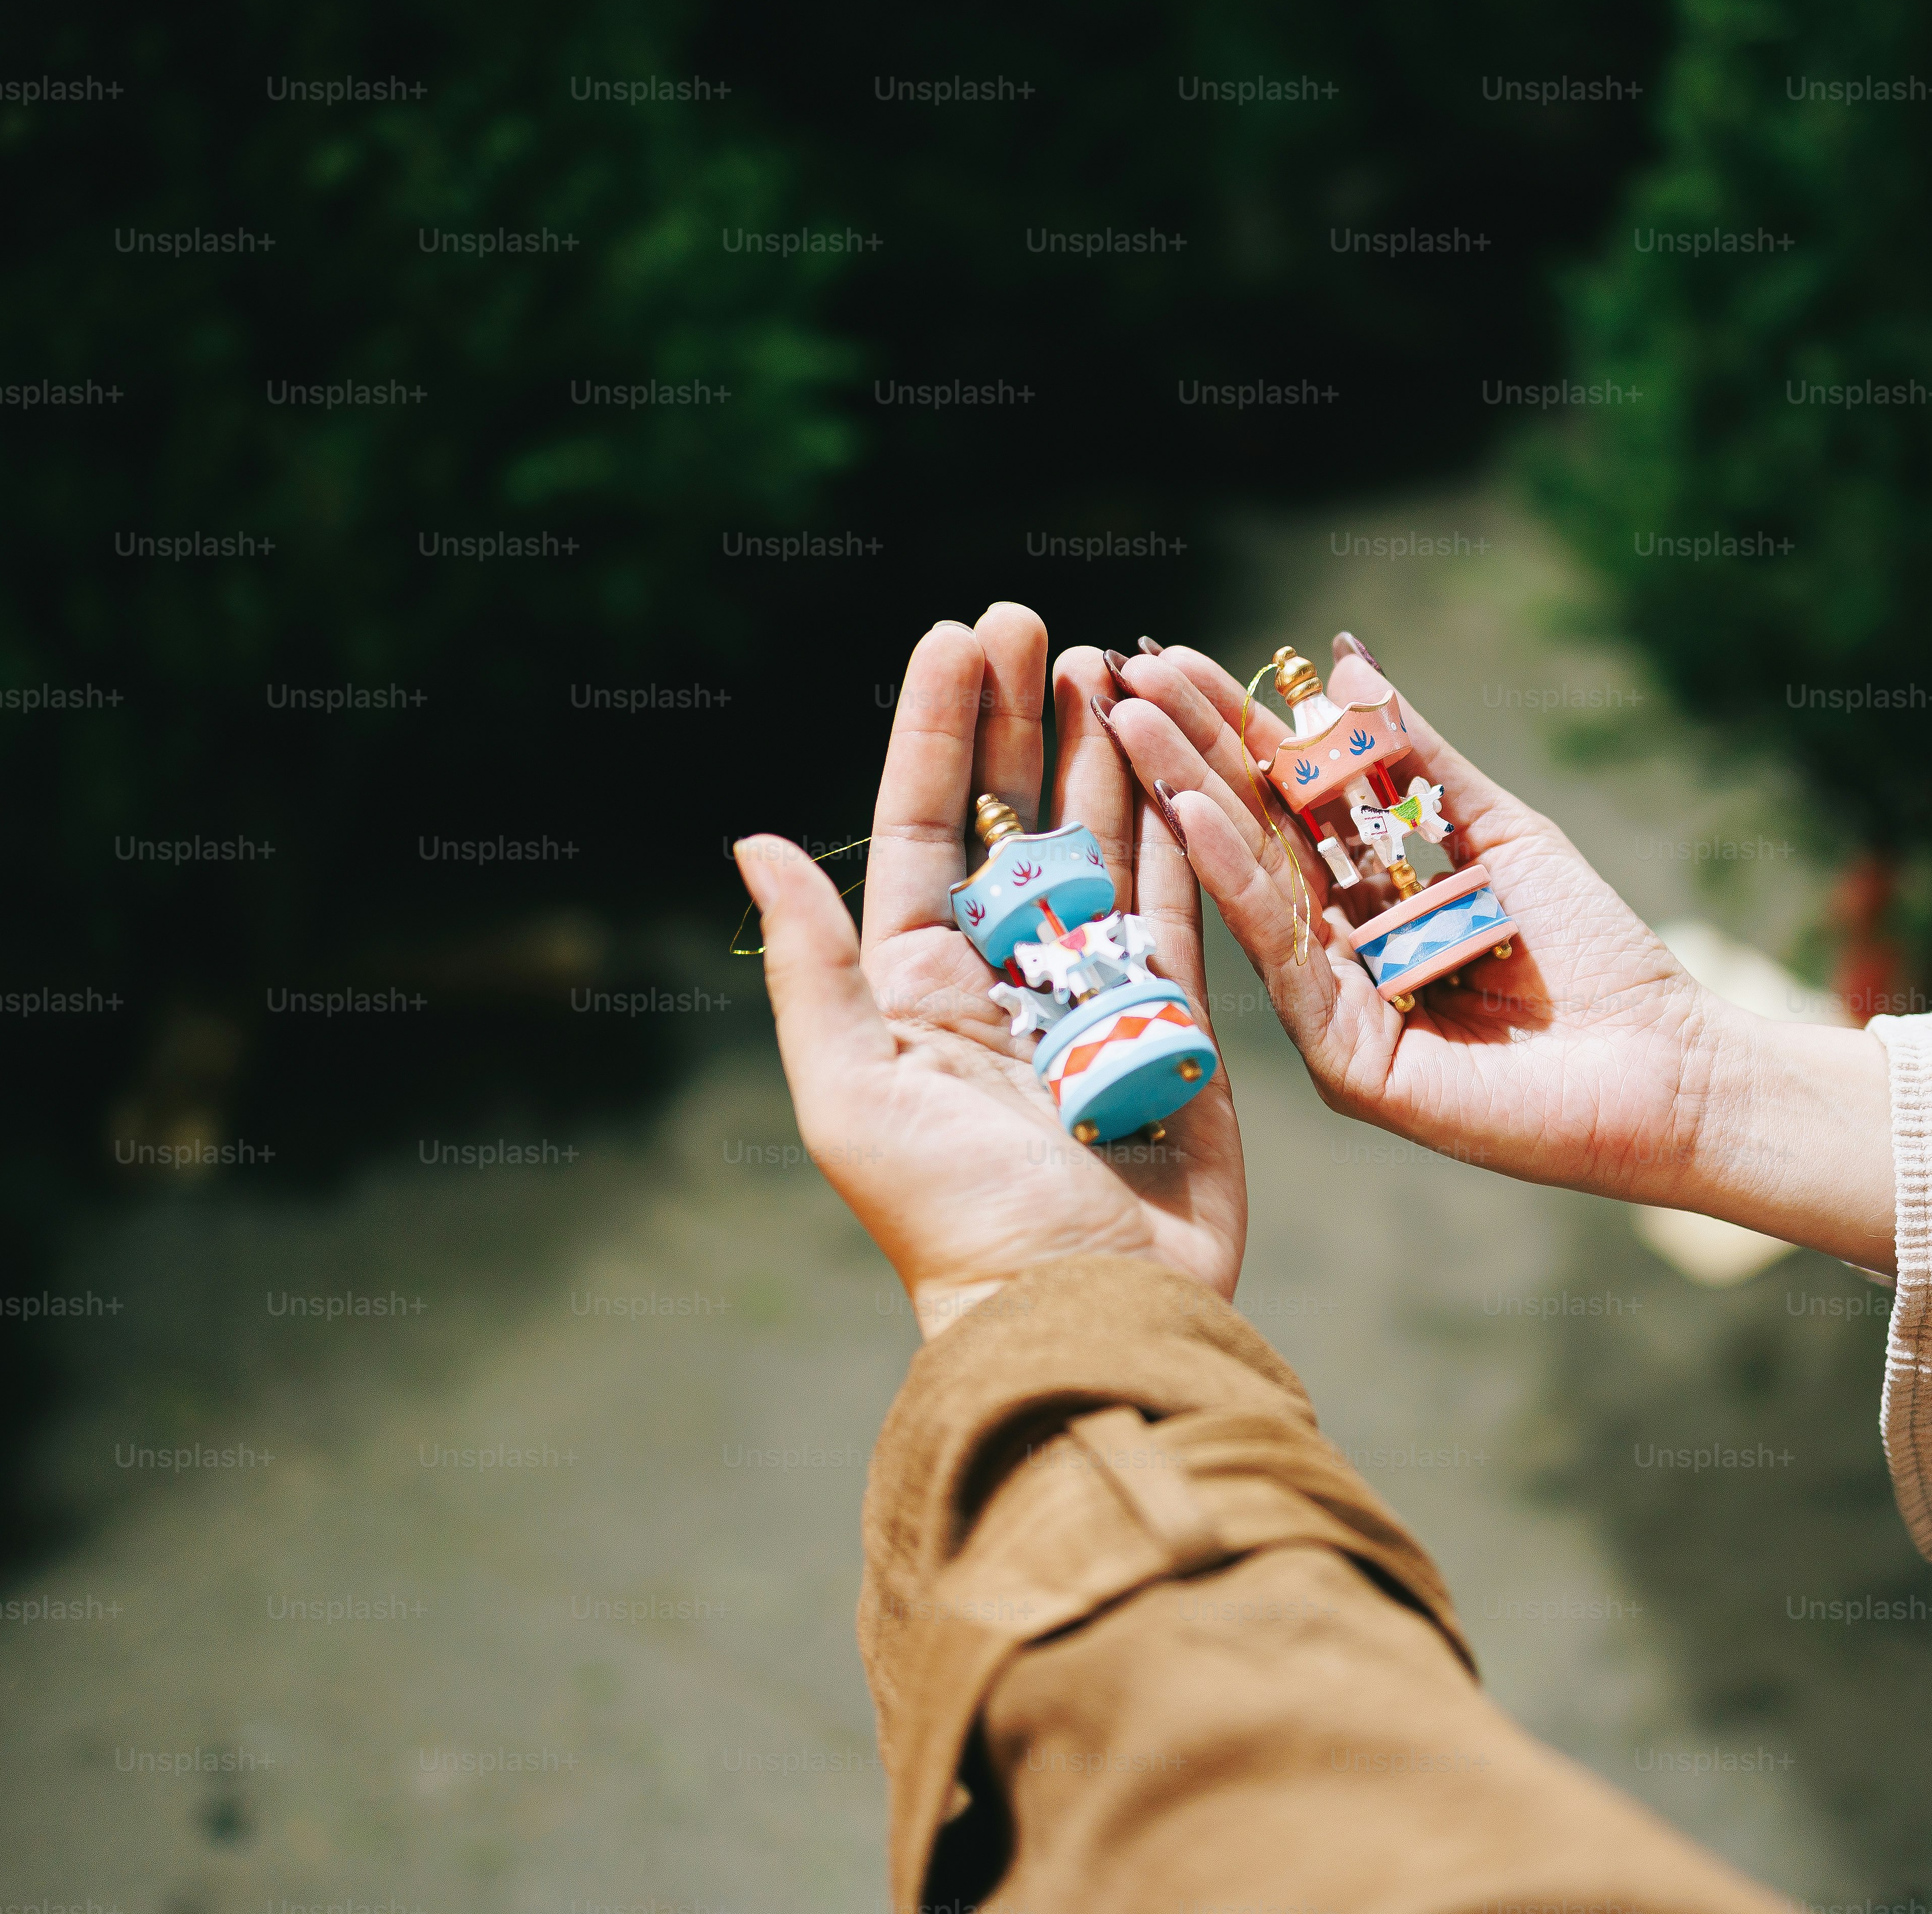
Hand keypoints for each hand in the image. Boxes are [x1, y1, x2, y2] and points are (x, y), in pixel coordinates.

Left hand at [734, 608, 1246, 1335]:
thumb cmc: (958, 1218)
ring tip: (1107, 660)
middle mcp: (1007, 977)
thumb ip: (814, 968)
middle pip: (1016, 818)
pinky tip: (1176, 756)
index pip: (927, 829)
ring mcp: (1097, 993)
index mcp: (919, 987)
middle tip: (1036, 619)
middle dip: (1022, 716)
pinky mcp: (1178, 1021)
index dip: (940, 730)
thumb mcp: (852, 1094)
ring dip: (1102, 752)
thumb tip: (753, 846)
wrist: (1087, 1313)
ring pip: (1102, 841)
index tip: (955, 635)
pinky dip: (1178, 827)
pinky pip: (1178, 903)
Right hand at [1104, 633, 1892, 1270]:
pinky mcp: (1345, 1061)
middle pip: (1248, 836)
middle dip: (1184, 752)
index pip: (1280, 798)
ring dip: (1190, 802)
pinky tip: (1199, 815)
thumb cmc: (1589, 950)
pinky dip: (1240, 884)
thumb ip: (1415, 757)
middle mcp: (1333, 949)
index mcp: (1363, 893)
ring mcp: (1333, 1007)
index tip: (1167, 658)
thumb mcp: (1496, 828)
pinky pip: (1284, 963)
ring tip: (1136, 726)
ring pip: (1249, 893)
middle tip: (1121, 677)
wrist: (1664, 1065)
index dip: (1226, 728)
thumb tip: (1345, 657)